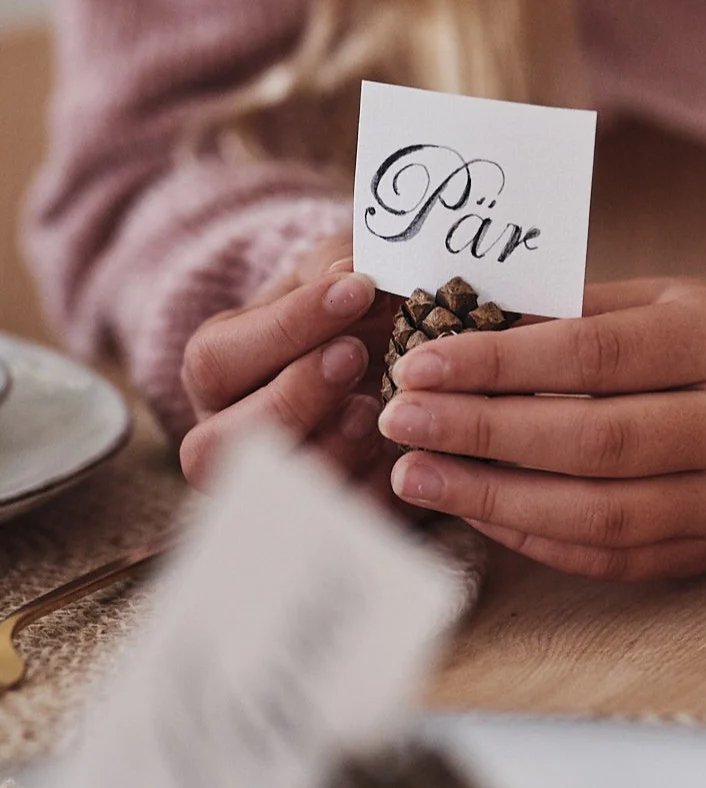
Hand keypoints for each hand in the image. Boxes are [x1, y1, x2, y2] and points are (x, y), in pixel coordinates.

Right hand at [180, 231, 398, 499]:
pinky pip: (340, 522)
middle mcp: (225, 436)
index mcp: (215, 369)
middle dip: (291, 400)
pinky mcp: (327, 519)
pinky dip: (374, 490)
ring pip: (273, 496)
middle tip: (355, 354)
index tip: (356, 288)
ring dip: (330, 450)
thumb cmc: (348, 307)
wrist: (382, 353)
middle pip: (218, 445)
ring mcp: (270, 487)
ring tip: (380, 406)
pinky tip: (409, 452)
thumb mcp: (336, 271)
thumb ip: (337, 265)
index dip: (285, 327)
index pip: (218, 359)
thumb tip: (348, 266)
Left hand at [376, 278, 705, 580]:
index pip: (594, 355)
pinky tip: (474, 510)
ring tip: (415, 476)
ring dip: (493, 499)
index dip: (498, 364)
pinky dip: (533, 537)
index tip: (420, 366)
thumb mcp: (657, 301)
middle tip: (400, 423)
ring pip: (600, 515)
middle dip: (483, 433)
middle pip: (594, 440)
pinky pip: (609, 559)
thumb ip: (569, 318)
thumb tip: (454, 335)